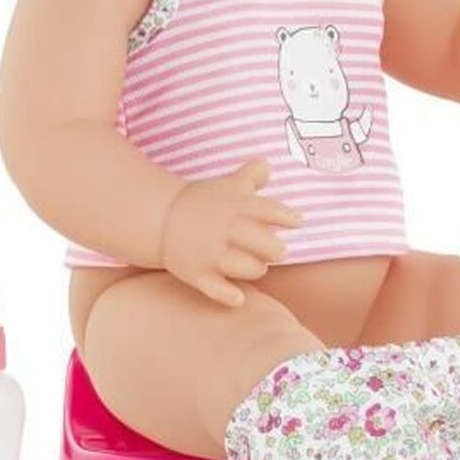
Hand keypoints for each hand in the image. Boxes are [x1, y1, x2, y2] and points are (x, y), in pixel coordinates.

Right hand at [160, 156, 302, 306]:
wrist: (161, 218)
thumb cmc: (203, 201)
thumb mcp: (227, 185)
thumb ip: (250, 176)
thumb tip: (267, 163)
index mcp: (236, 206)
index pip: (268, 210)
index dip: (286, 216)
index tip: (298, 222)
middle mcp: (226, 228)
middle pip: (266, 244)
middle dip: (275, 249)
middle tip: (275, 251)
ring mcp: (211, 252)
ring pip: (249, 268)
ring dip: (257, 268)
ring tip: (256, 266)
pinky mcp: (198, 273)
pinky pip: (217, 289)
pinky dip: (229, 295)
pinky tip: (238, 297)